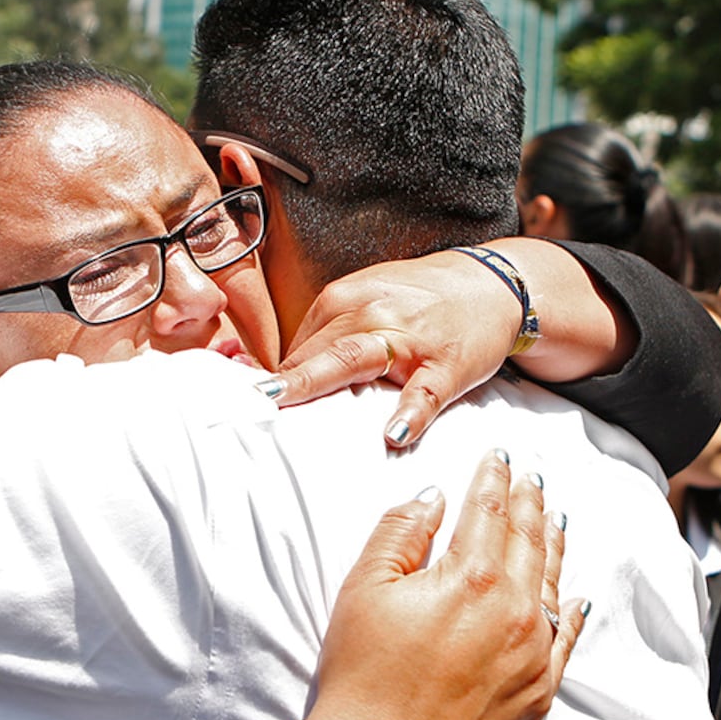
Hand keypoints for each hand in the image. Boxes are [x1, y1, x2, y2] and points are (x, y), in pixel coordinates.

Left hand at [265, 240, 627, 447]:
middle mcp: (367, 314)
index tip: (231, 406)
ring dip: (312, 381)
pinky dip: (409, 413)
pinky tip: (393, 435)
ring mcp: (406, 339)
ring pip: (351, 360)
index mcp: (341, 302)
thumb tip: (277, 377)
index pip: (294, 350)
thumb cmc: (419, 302)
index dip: (266, 382)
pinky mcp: (443, 364)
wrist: (491, 284)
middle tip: (229, 407)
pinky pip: (423, 393)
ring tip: (278, 403)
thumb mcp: (368, 303)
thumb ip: (327, 336)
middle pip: (309, 354)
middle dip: (272, 383)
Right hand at [299, 450, 586, 719]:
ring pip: (552, 582)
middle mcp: (514, 609)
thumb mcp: (363, 589)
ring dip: (553, 544)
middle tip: (533, 477)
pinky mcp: (539, 691)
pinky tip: (576, 596)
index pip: (489, 510)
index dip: (493, 478)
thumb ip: (401, 532)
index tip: (499, 456)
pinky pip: (567, 641)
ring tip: (554, 516)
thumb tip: (434, 497)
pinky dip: (573, 612)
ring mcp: (533, 653)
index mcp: (471, 576)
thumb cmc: (364, 676)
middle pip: (529, 539)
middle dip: (530, 502)